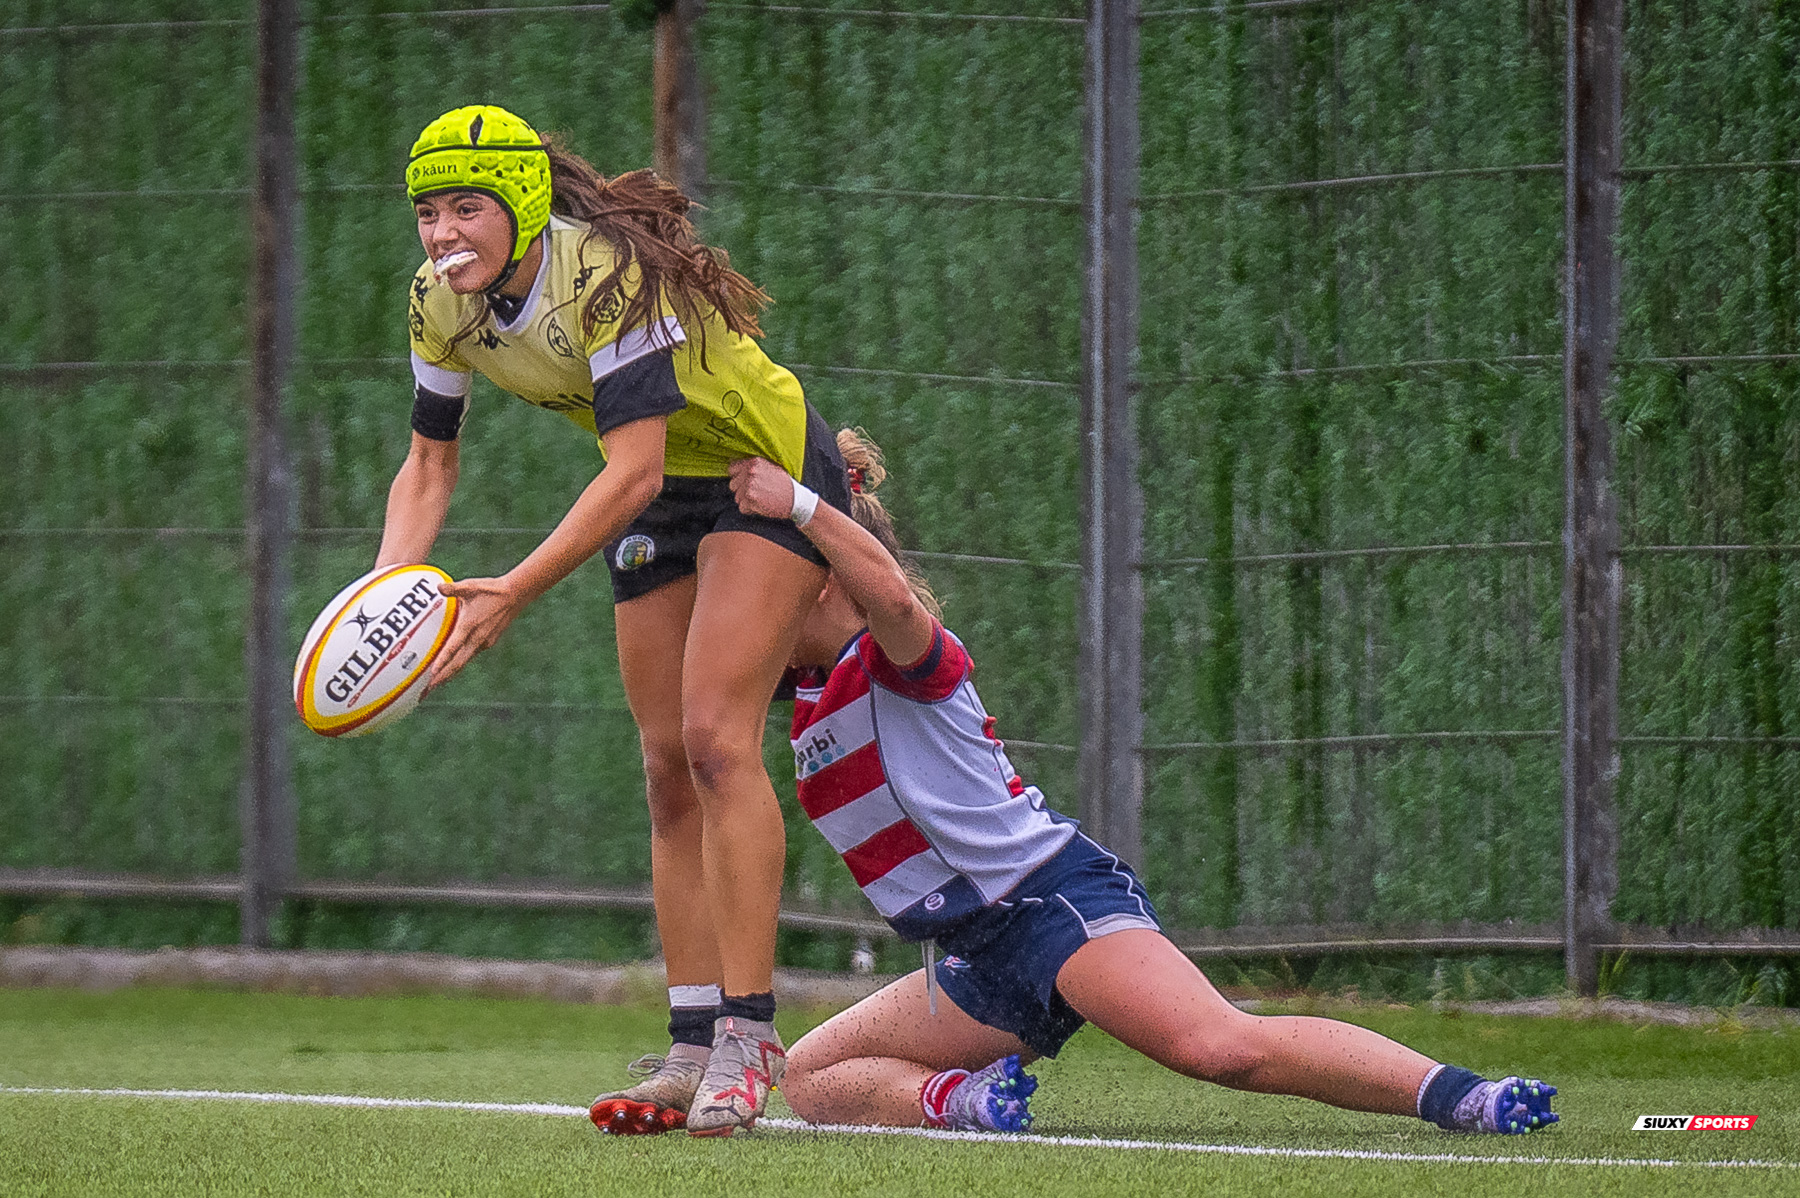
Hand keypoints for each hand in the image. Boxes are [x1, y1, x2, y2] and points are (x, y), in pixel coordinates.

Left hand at [426, 575, 524, 693]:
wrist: (517, 594)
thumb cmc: (492, 589)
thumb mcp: (471, 586)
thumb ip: (453, 589)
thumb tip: (438, 587)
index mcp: (470, 625)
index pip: (453, 648)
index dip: (442, 662)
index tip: (431, 675)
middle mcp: (477, 638)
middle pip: (458, 664)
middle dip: (442, 678)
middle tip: (427, 689)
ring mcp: (485, 641)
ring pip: (464, 661)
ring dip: (450, 673)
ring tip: (437, 683)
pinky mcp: (489, 641)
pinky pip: (471, 655)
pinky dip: (460, 662)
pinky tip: (454, 665)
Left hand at [729, 456, 800, 519]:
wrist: (796, 500)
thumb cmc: (784, 484)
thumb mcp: (771, 467)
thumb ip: (754, 466)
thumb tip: (737, 466)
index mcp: (754, 462)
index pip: (732, 469)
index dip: (738, 476)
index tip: (745, 482)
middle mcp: (750, 473)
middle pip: (732, 484)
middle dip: (741, 490)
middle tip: (757, 492)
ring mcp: (749, 487)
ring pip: (737, 497)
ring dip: (746, 501)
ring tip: (761, 499)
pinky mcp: (750, 501)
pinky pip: (742, 508)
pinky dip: (750, 510)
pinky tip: (761, 506)